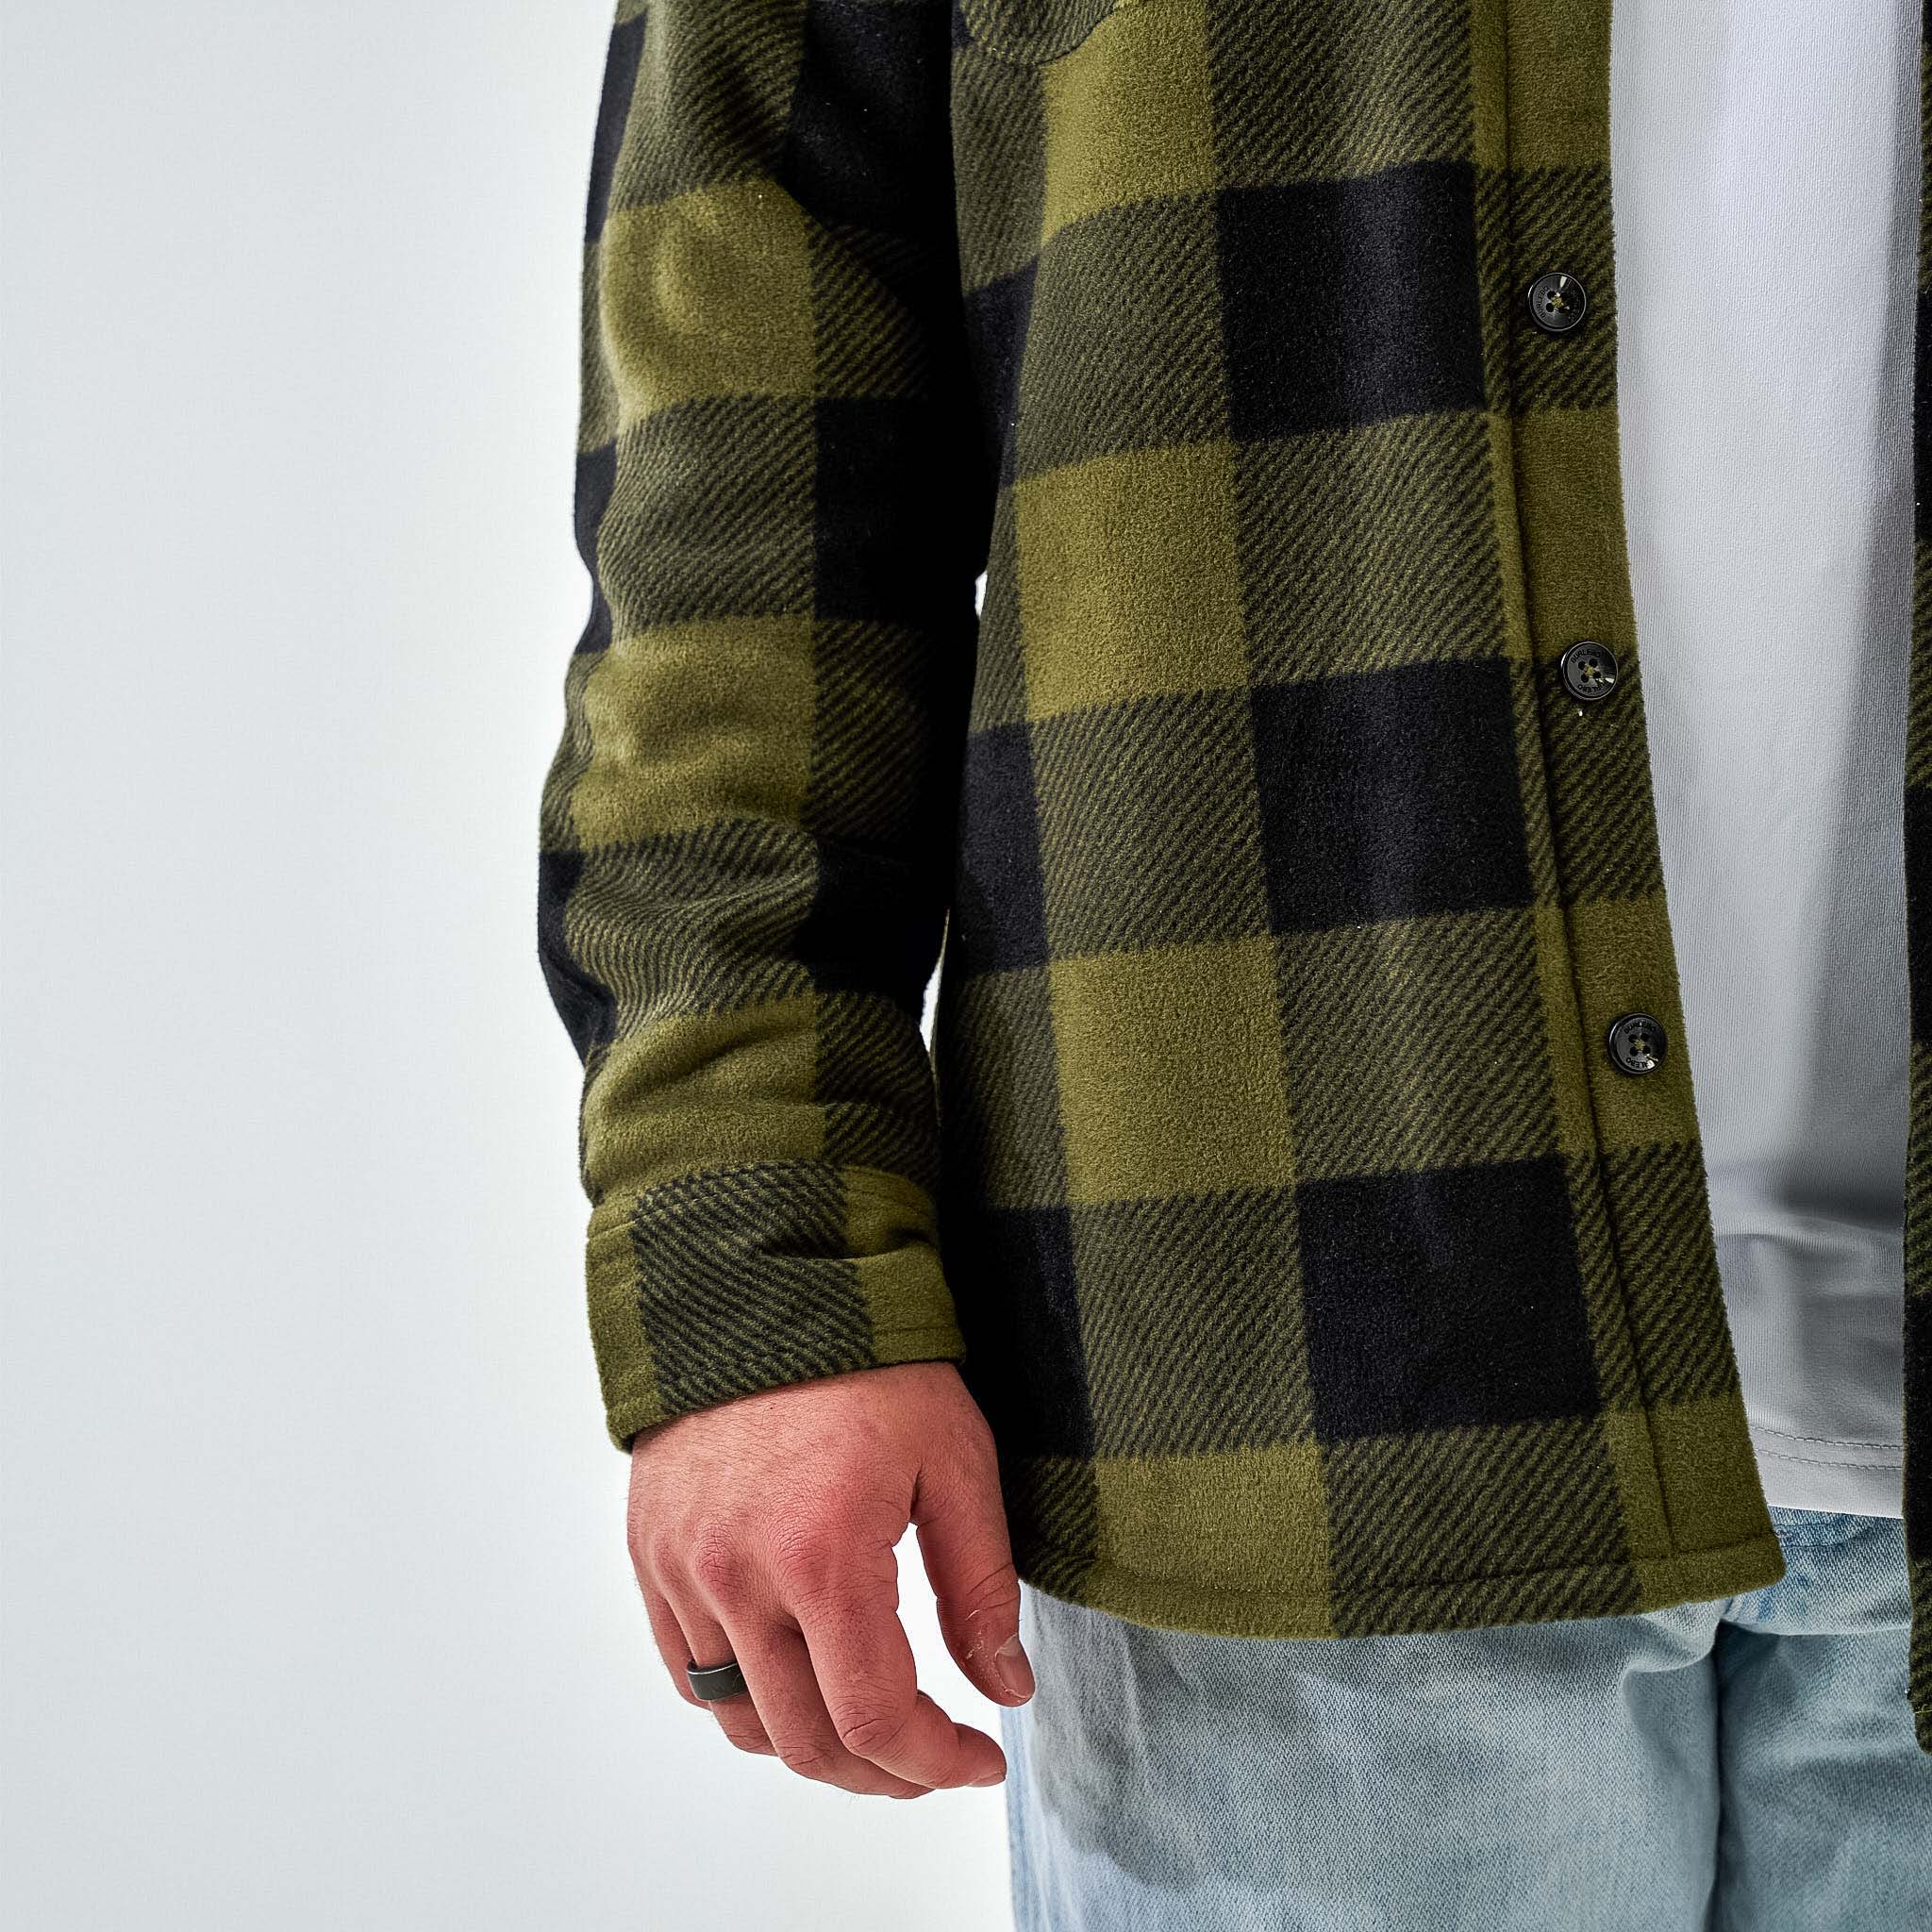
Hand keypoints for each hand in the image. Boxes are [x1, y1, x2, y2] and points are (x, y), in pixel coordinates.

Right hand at [627, 1360, 1035, 1798]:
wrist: (763, 1283)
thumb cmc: (866, 1361)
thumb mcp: (954, 1461)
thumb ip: (980, 1588)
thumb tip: (1006, 1690)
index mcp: (821, 1556)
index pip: (873, 1720)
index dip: (935, 1764)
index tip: (981, 1758)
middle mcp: (737, 1577)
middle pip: (805, 1742)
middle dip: (881, 1774)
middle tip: (932, 1756)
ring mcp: (683, 1569)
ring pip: (741, 1719)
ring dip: (812, 1745)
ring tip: (869, 1721)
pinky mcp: (653, 1552)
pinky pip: (691, 1671)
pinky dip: (746, 1698)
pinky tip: (797, 1675)